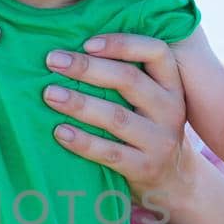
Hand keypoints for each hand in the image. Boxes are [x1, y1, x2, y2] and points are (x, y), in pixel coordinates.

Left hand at [41, 32, 189, 200]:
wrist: (174, 181)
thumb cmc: (148, 128)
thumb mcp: (152, 99)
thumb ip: (130, 76)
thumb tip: (75, 48)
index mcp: (171, 85)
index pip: (156, 52)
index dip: (121, 43)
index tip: (86, 42)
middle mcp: (171, 110)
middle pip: (129, 80)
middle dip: (87, 68)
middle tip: (53, 61)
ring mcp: (160, 141)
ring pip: (116, 117)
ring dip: (79, 103)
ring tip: (49, 94)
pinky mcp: (145, 168)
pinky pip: (110, 152)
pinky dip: (82, 141)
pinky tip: (59, 131)